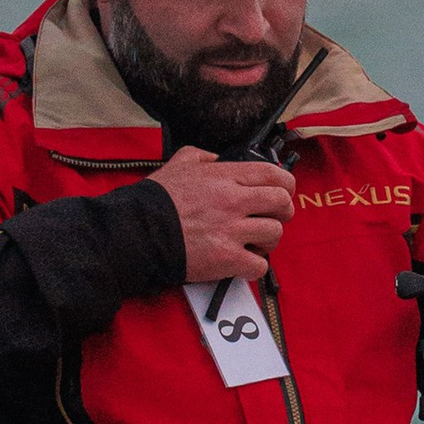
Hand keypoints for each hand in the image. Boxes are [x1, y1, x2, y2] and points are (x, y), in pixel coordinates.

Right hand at [158, 146, 294, 284]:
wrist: (138, 232)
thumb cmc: (156, 200)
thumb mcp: (179, 164)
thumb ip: (203, 157)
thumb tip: (217, 159)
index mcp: (225, 177)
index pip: (274, 174)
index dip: (286, 184)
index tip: (284, 192)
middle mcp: (233, 201)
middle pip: (282, 203)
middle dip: (282, 212)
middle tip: (272, 218)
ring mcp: (232, 231)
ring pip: (275, 233)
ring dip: (267, 240)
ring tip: (252, 242)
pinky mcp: (226, 259)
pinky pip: (260, 265)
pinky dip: (254, 266)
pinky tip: (241, 261)